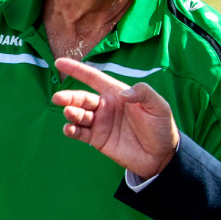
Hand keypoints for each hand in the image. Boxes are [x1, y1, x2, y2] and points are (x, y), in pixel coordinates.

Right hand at [50, 58, 179, 179]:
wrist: (161, 156)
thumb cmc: (161, 127)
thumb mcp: (159, 106)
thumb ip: (143, 93)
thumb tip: (123, 94)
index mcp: (117, 93)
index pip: (93, 78)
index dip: (77, 70)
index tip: (60, 63)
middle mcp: (105, 106)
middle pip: (82, 98)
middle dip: (69, 97)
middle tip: (59, 97)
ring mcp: (100, 123)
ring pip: (79, 115)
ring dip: (71, 112)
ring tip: (69, 112)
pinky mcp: (98, 140)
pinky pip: (81, 133)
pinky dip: (72, 130)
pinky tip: (69, 129)